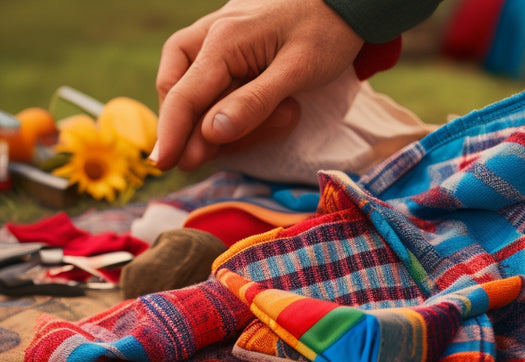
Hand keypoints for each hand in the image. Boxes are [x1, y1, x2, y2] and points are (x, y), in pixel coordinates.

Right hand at [153, 0, 362, 169]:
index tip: (161, 165)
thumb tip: (212, 133)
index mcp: (223, 42)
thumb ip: (254, 103)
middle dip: (203, 130)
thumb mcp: (296, 71)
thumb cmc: (326, 31)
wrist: (345, 1)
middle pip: (183, 96)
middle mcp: (211, 39)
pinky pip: (218, 88)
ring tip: (282, 116)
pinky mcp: (230, 52)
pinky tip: (274, 111)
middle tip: (235, 150)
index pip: (184, 95)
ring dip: (230, 121)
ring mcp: (218, 43)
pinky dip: (238, 109)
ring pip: (198, 94)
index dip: (171, 134)